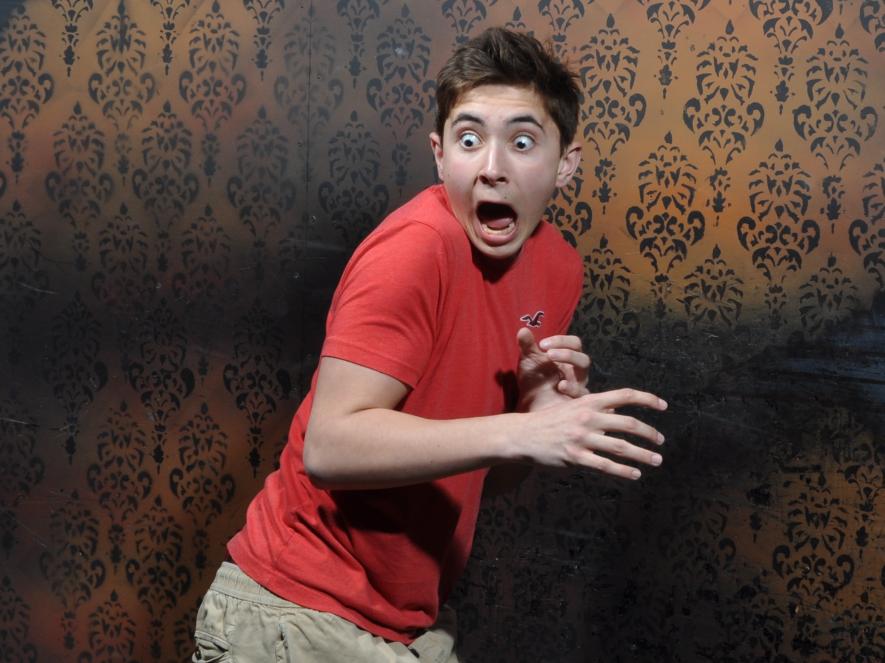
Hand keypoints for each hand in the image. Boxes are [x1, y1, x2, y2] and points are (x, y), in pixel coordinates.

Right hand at [515, 387, 667, 479]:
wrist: (522, 435)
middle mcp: (588, 417)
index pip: (624, 396)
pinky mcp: (576, 457)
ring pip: (621, 447)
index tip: (664, 406)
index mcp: (588, 401)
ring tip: (656, 460)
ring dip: (643, 455)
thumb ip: (594, 408)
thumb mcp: (571, 406)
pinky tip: (635, 474)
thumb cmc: (548, 420)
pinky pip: (605, 465)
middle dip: (649, 433)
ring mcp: (582, 438)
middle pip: (628, 423)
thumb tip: (618, 412)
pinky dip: (624, 471)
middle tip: (661, 441)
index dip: (647, 399)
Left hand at [516, 327, 589, 410]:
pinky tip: (560, 386)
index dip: (561, 340)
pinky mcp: (576, 401)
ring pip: (584, 375)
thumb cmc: (533, 380)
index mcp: (568, 358)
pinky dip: (572, 389)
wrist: (529, 405)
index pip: (574, 343)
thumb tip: (523, 329)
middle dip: (567, 354)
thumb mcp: (528, 361)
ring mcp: (578, 386)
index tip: (542, 344)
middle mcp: (576, 371)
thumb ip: (527, 345)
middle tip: (549, 354)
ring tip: (557, 373)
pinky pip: (581, 394)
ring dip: (571, 370)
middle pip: (583, 359)